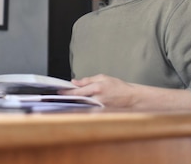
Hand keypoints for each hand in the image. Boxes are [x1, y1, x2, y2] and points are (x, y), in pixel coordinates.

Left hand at [59, 74, 190, 111]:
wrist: (132, 98)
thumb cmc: (118, 86)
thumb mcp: (103, 77)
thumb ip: (88, 80)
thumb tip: (75, 82)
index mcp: (97, 88)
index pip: (78, 91)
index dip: (67, 91)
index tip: (59, 90)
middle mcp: (97, 98)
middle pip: (78, 99)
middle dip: (68, 96)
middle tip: (59, 94)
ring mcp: (99, 106)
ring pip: (82, 104)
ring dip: (75, 100)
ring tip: (67, 97)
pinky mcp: (101, 112)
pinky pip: (88, 107)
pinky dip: (83, 104)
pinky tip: (78, 102)